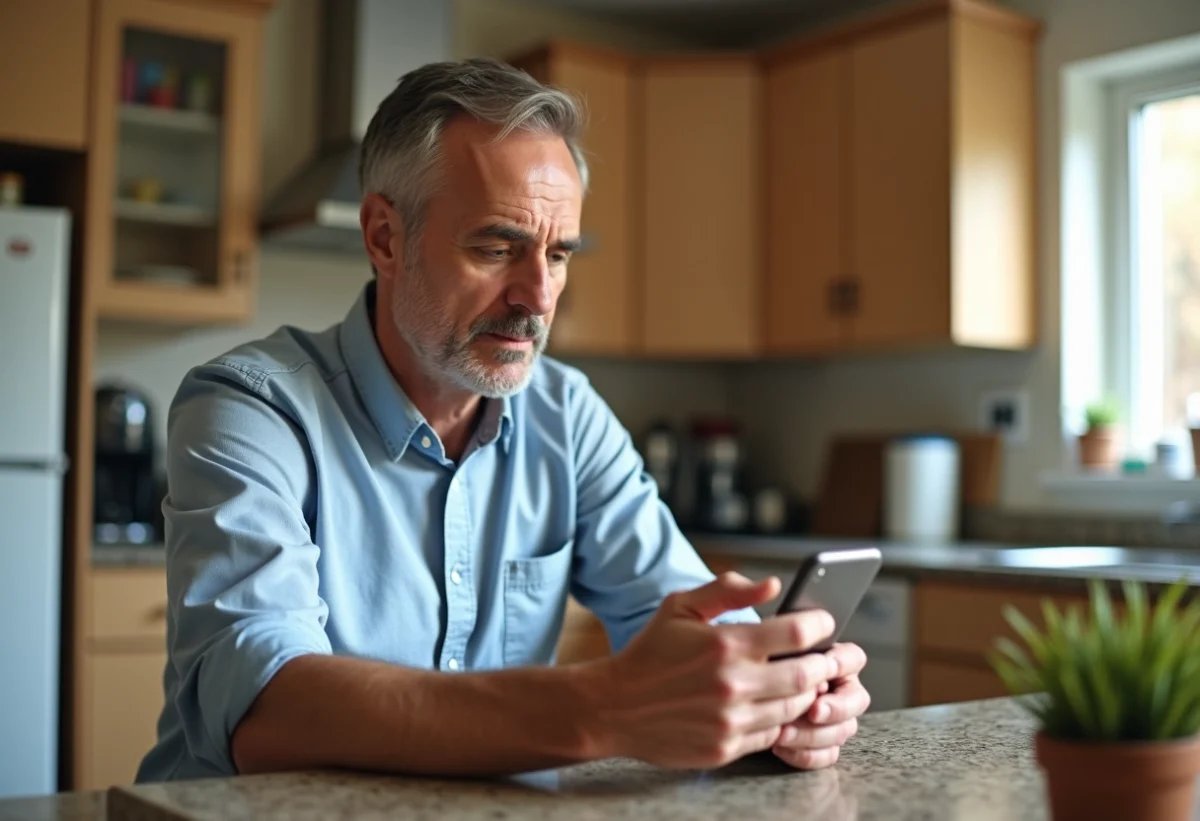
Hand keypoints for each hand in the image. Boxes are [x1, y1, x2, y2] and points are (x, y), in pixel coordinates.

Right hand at [587, 572, 839, 769]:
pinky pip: (772, 734)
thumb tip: (773, 584)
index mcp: (725, 644)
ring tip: (794, 678)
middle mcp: (733, 684)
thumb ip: (727, 589)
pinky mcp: (726, 748)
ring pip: (795, 708)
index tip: (822, 623)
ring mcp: (731, 721)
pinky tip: (766, 703)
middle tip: (822, 656)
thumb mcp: (681, 607)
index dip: (820, 624)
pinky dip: (778, 718)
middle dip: (823, 664)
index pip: (798, 633)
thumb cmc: (650, 652)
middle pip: (808, 676)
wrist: (614, 706)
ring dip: (802, 693)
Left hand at [771, 642, 869, 770]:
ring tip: (782, 733)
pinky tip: (779, 748)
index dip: (842, 664)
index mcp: (833, 661)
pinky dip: (804, 754)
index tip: (823, 670)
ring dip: (813, 734)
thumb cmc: (759, 669)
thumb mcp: (770, 656)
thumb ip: (791, 659)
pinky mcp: (824, 745)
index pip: (854, 658)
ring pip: (842, 731)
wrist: (742, 696)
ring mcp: (835, 720)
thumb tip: (810, 678)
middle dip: (836, 709)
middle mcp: (839, 690)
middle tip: (813, 712)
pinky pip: (827, 756)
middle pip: (857, 700)